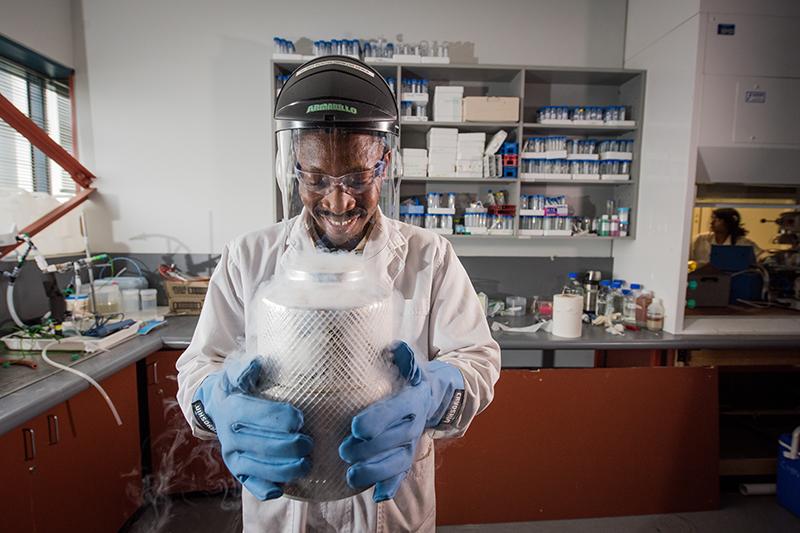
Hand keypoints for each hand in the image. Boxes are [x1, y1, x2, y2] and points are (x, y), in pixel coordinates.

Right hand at [193, 356, 312, 499]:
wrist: (217, 408)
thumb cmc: (236, 389)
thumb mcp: (236, 373)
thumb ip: (246, 369)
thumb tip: (256, 363)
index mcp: (232, 410)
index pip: (256, 415)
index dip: (280, 418)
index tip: (300, 418)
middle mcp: (230, 436)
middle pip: (260, 445)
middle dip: (289, 446)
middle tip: (309, 443)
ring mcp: (233, 456)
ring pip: (257, 468)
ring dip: (284, 470)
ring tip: (305, 464)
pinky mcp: (238, 472)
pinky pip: (251, 485)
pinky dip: (265, 489)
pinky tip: (281, 488)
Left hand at [338, 341, 463, 501]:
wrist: (437, 395)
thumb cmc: (412, 378)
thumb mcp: (410, 364)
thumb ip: (403, 357)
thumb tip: (396, 348)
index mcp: (412, 399)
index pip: (396, 410)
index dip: (378, 420)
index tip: (355, 427)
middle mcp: (415, 422)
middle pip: (395, 439)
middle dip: (370, 449)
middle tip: (344, 450)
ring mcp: (412, 442)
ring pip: (399, 461)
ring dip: (376, 471)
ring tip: (351, 475)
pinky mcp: (408, 455)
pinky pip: (402, 473)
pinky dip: (391, 486)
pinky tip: (377, 495)